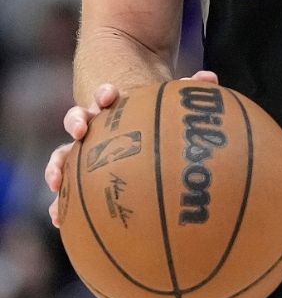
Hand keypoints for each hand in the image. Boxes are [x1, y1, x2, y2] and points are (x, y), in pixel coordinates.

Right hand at [50, 71, 216, 225]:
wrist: (143, 135)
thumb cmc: (160, 121)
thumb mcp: (174, 105)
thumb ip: (190, 90)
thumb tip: (209, 78)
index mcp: (115, 110)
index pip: (104, 98)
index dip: (104, 95)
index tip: (111, 94)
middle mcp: (95, 129)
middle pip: (78, 122)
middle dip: (76, 122)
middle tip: (81, 128)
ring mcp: (86, 152)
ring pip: (64, 156)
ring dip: (56, 167)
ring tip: (57, 182)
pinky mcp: (83, 177)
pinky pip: (70, 190)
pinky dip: (61, 203)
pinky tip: (57, 220)